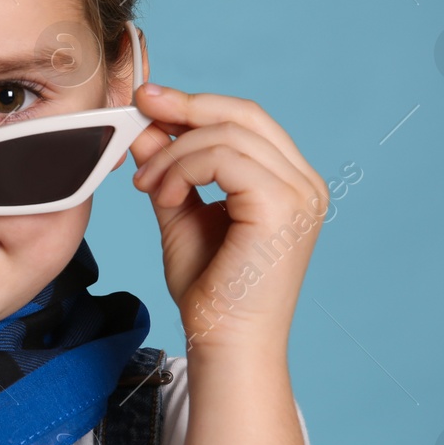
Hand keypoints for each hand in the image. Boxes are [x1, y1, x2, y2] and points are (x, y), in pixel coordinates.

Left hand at [127, 82, 328, 351]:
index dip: (196, 104)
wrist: (223, 342)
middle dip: (186, 106)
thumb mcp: (182, 214)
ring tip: (148, 185)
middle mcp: (303, 183)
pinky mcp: (283, 205)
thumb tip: (146, 126)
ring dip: (175, 153)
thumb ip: (170, 169)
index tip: (149, 102)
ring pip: (228, 135)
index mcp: (288, 182)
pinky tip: (165, 195)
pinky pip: (225, 158)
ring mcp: (299, 193)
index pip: (246, 121)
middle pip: (244, 115)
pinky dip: (184, 168)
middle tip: (140, 106)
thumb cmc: (209, 291)